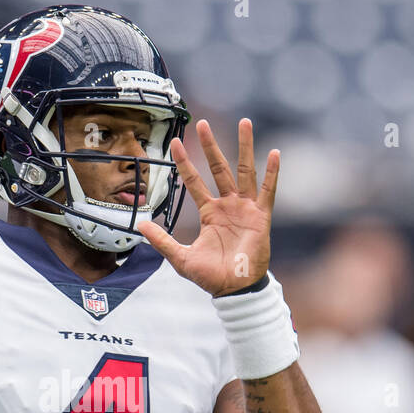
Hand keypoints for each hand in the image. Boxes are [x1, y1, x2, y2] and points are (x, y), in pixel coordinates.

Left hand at [136, 119, 278, 296]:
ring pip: (245, 171)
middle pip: (219, 168)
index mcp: (210, 213)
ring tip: (245, 122)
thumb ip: (162, 240)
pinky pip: (268, 190)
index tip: (176, 143)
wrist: (233, 290)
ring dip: (244, 147)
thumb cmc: (211, 276)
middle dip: (211, 146)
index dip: (186, 163)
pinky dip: (272, 172)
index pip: (195, 182)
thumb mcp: (180, 258)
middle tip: (203, 123)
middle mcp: (228, 206)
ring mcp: (245, 209)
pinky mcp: (261, 216)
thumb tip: (140, 226)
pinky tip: (273, 152)